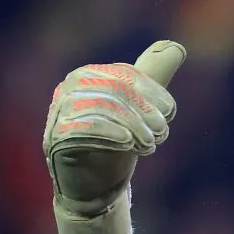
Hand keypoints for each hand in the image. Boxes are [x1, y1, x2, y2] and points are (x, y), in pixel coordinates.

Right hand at [43, 41, 185, 233]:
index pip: (128, 76)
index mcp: (90, 76)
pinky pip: (84, 127)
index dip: (155, 94)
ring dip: (135, 127)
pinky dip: (112, 133)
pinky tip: (128, 143)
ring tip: (149, 145)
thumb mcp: (141, 110)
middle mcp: (70, 89)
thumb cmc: (119, 145)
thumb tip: (176, 47)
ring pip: (104, 107)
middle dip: (147, 112)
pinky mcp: (56, 138)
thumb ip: (154, 79)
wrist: (96, 186)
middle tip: (161, 134)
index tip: (169, 115)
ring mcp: (59, 113)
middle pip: (117, 90)